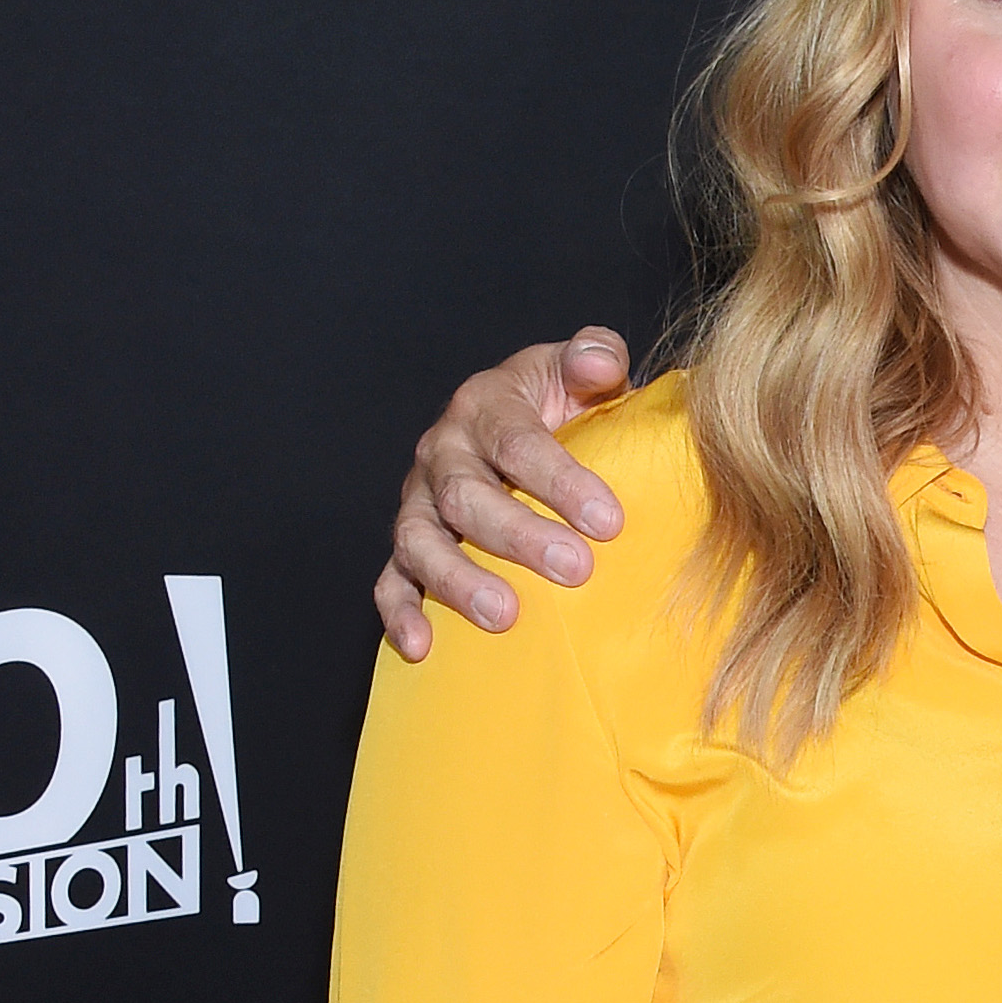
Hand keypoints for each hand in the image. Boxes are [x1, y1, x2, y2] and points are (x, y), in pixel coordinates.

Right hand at [376, 328, 631, 658]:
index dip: (561, 481)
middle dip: (519, 535)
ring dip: (458, 579)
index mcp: (485, 406)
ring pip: (421, 540)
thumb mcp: (579, 372)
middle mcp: (442, 453)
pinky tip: (420, 645)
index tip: (609, 522)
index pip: (518, 442)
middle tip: (575, 569)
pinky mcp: (409, 545)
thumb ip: (594, 357)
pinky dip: (400, 612)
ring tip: (503, 614)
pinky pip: (392, 578)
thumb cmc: (561, 406)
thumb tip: (600, 360)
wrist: (520, 428)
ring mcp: (419, 502)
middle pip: (467, 495)